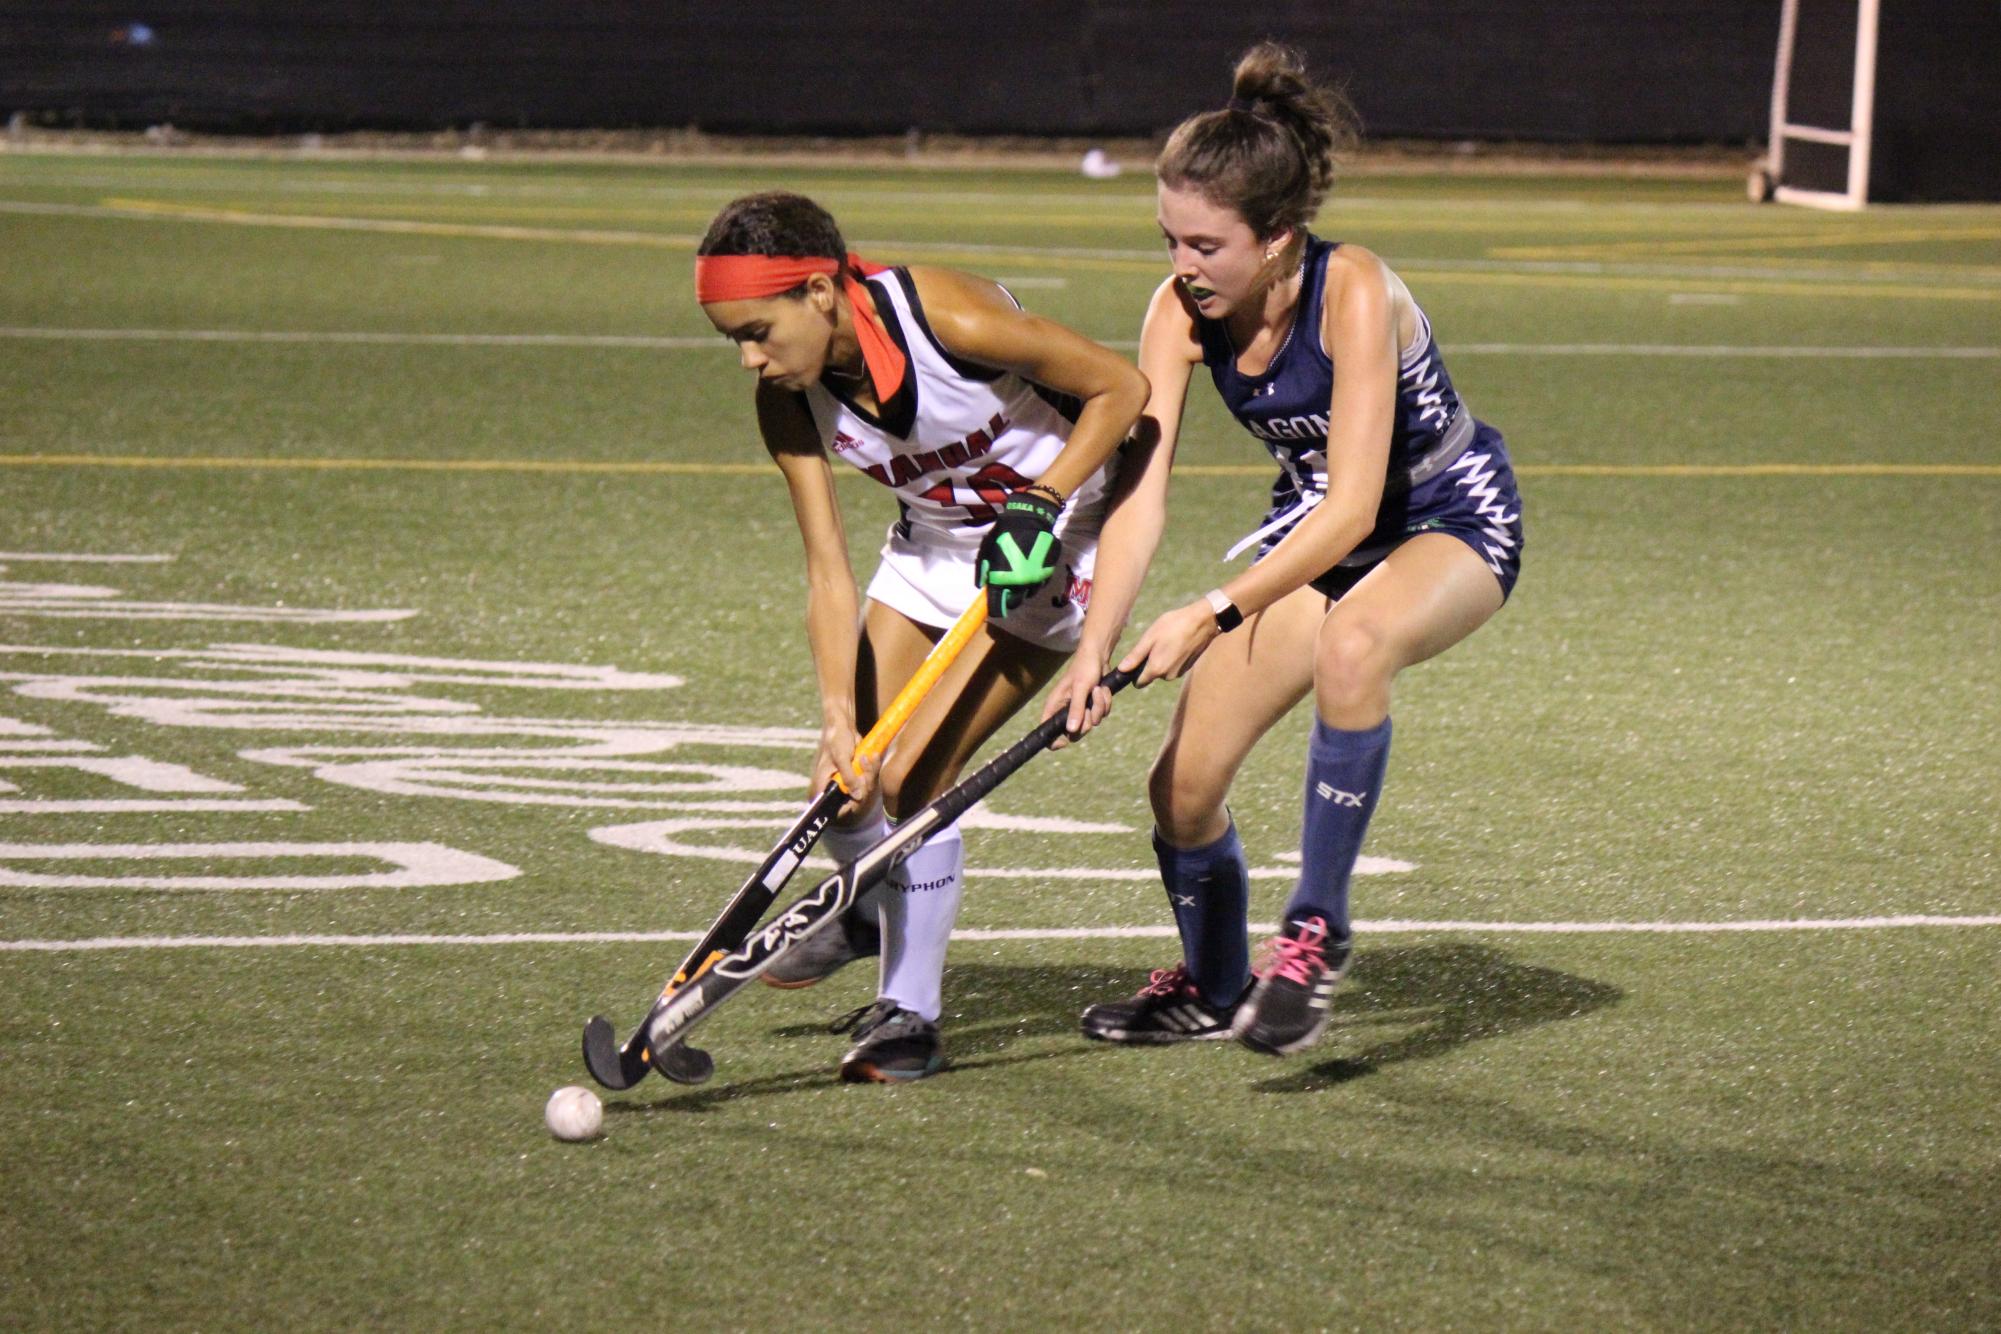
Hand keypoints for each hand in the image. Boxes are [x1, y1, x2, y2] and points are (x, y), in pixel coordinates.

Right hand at [812, 719, 876, 809]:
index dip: (847, 808)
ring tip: (868, 757)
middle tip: (864, 763)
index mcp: (822, 787)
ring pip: (863, 790)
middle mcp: (832, 789)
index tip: (859, 797)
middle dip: (864, 783)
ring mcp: (845, 783)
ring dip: (869, 774)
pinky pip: (867, 781)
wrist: (842, 727)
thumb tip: (858, 796)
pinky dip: (871, 770)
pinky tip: (871, 757)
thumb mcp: (841, 758)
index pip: (832, 810)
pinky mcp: (854, 777)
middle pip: (853, 800)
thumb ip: (848, 778)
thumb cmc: (836, 740)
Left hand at [975, 489, 1062, 618]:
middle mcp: (1021, 585)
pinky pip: (1040, 583)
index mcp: (1003, 581)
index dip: (995, 609)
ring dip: (1023, 589)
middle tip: (1006, 588)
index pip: (998, 608)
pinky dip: (1035, 581)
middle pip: (1015, 603)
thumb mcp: (986, 550)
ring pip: (1029, 593)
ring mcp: (1037, 580)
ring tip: (1019, 575)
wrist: (1030, 520)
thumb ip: (982, 570)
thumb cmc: (1004, 534)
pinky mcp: (1049, 573)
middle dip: (1010, 599)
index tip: (994, 607)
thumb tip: (982, 586)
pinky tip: (1031, 569)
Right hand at [1040, 645, 1113, 749]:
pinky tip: (1102, 689)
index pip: (1047, 730)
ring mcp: (1080, 709)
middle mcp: (1065, 710)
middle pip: (1075, 733)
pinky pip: (1101, 714)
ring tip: (1097, 690)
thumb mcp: (1081, 688)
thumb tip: (1071, 730)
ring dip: (1099, 707)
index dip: (1053, 741)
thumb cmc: (1085, 668)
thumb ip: (1076, 709)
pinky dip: (1105, 703)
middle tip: (1089, 706)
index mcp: (1055, 706)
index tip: (1064, 742)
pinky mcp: (1092, 705)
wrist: (1099, 656)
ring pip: (1092, 722)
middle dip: (1087, 720)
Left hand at [1117, 600, 1219, 685]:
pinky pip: (1172, 666)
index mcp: (1156, 669)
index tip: (1135, 660)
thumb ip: (1135, 656)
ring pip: (1162, 670)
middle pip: (1151, 675)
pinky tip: (1176, 643)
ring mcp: (1179, 672)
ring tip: (1167, 640)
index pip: (1138, 683)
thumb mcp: (1150, 638)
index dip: (1133, 673)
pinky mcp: (1187, 667)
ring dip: (1161, 659)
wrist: (1203, 621)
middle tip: (1154, 643)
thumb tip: (1122, 670)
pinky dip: (1172, 657)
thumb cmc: (1174, 625)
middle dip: (1149, 663)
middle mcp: (1167, 676)